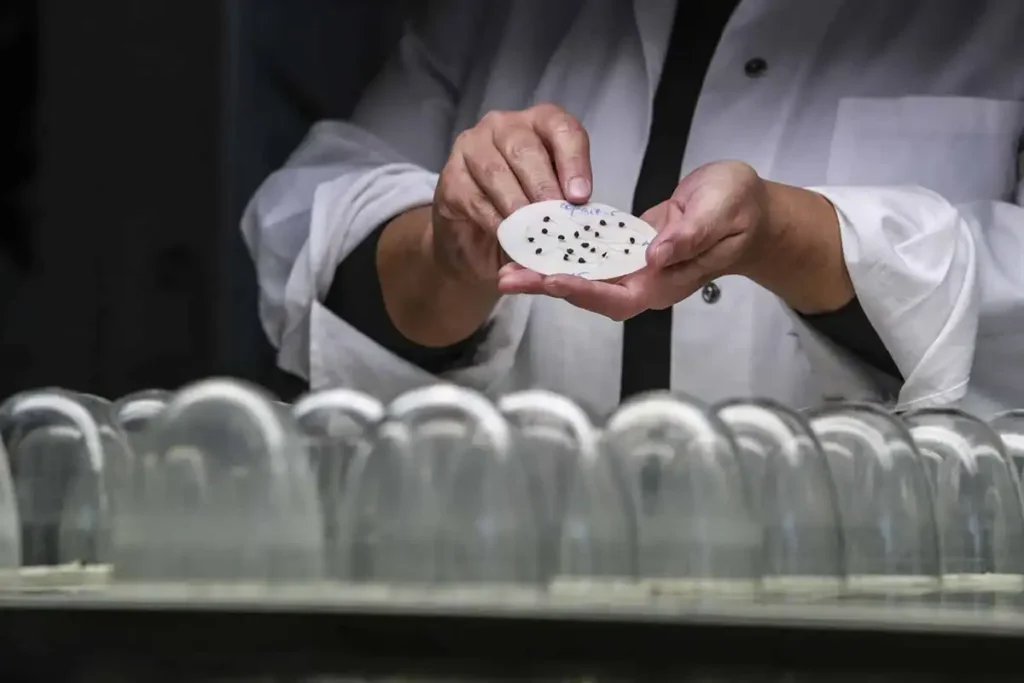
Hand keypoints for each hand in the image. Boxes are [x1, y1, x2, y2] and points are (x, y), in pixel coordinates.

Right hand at [430, 103, 592, 283]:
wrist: (475, 238)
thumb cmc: (524, 210)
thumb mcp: (553, 202)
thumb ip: (565, 203)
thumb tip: (579, 218)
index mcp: (540, 123)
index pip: (562, 128)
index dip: (574, 162)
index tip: (580, 197)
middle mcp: (504, 126)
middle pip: (526, 149)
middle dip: (544, 187)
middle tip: (556, 220)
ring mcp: (472, 147)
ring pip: (496, 172)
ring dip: (518, 205)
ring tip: (534, 233)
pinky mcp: (451, 177)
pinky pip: (474, 197)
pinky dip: (494, 221)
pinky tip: (508, 237)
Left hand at [498, 161, 770, 318]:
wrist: (748, 208)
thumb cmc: (740, 208)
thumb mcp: (722, 209)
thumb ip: (691, 234)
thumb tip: (656, 254)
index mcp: (666, 280)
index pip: (618, 296)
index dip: (583, 290)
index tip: (550, 280)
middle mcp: (645, 281)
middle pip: (590, 294)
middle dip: (547, 286)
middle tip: (506, 276)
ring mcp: (634, 268)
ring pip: (584, 277)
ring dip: (545, 273)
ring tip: (508, 265)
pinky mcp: (627, 250)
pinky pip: (590, 257)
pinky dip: (562, 252)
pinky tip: (535, 244)